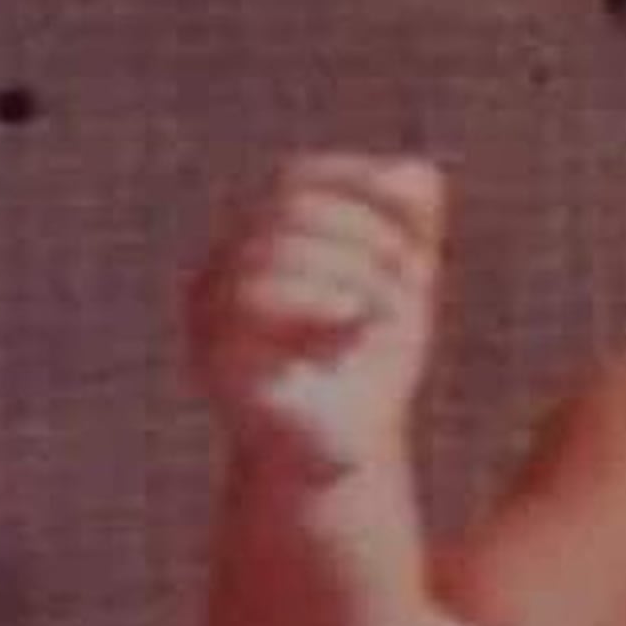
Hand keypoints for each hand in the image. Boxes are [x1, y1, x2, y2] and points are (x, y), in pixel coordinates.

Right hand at [187, 153, 446, 496]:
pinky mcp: (214, 358)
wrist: (345, 451)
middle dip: (367, 233)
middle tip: (414, 277)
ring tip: (388, 309)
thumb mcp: (403, 276)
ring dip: (351, 270)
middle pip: (290, 206)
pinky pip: (250, 301)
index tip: (417, 231)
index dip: (361, 187)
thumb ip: (412, 216)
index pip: (299, 177)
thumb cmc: (371, 357)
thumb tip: (415, 173)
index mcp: (258, 240)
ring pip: (271, 248)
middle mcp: (221, 268)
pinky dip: (314, 301)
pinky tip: (351, 323)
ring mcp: (208, 314)